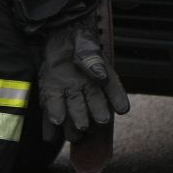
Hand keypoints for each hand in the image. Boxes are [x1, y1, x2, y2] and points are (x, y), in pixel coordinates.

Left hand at [37, 22, 129, 140]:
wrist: (57, 36)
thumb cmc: (76, 40)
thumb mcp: (84, 44)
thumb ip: (91, 59)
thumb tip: (100, 76)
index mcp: (99, 74)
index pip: (112, 88)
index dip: (118, 98)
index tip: (123, 108)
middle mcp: (86, 87)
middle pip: (93, 103)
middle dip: (96, 113)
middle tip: (98, 122)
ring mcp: (69, 91)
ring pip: (74, 110)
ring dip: (74, 123)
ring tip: (74, 135)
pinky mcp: (51, 92)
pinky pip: (53, 108)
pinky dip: (51, 121)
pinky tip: (49, 135)